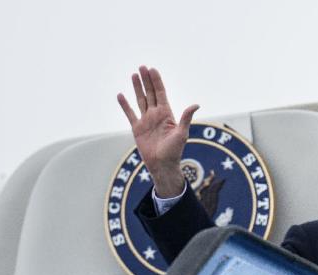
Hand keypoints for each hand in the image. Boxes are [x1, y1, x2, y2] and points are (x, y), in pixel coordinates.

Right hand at [117, 66, 198, 197]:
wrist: (163, 165)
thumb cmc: (175, 151)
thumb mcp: (182, 133)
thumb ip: (186, 118)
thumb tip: (196, 104)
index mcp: (167, 114)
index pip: (161, 93)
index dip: (157, 82)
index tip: (152, 69)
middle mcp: (156, 115)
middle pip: (150, 93)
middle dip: (146, 80)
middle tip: (142, 67)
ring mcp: (146, 121)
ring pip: (140, 100)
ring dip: (137, 88)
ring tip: (133, 74)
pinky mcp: (137, 128)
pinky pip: (130, 114)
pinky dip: (124, 105)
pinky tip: (121, 95)